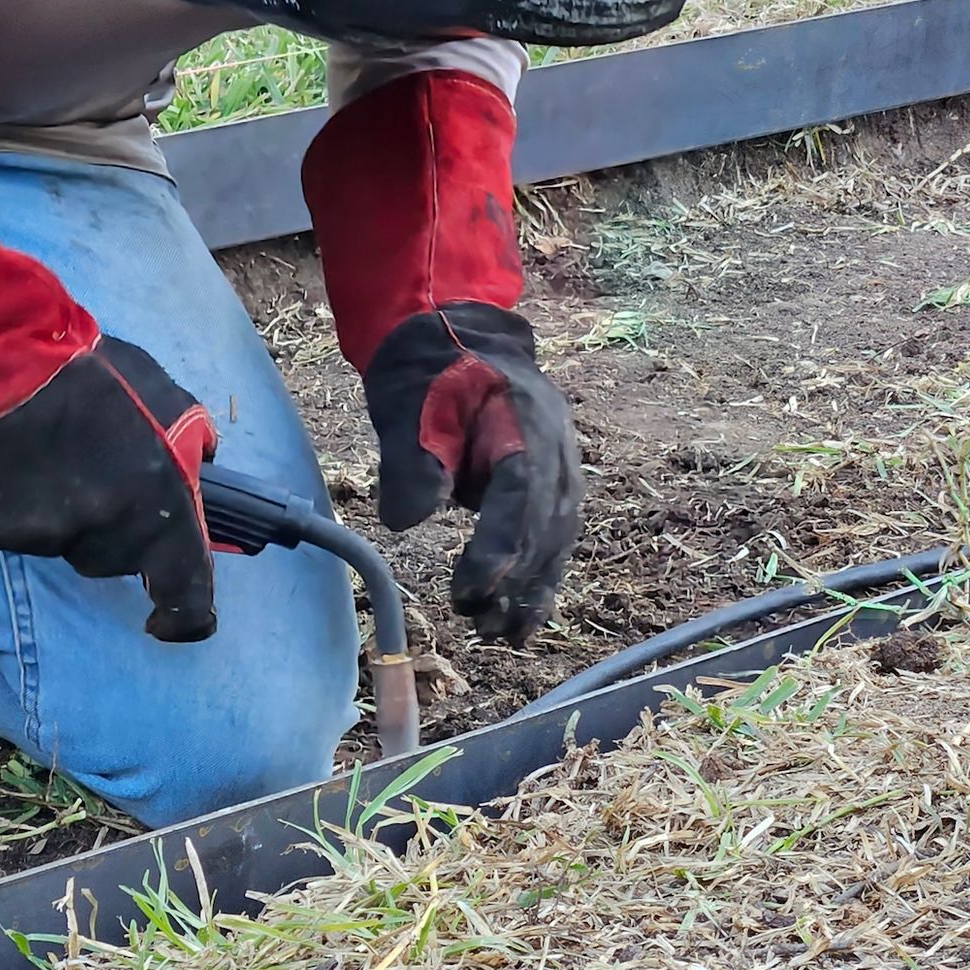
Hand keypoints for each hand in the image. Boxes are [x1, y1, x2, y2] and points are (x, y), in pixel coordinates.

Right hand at [0, 335, 218, 641]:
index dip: (182, 616)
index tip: (167, 619)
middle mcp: (97, 533)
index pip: (184, 594)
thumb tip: (200, 461)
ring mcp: (31, 536)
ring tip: (35, 445)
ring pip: (51, 537)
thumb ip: (186, 437)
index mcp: (154, 507)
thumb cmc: (81, 365)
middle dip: (105, 520)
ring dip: (50, 505)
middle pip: (108, 554)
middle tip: (87, 464)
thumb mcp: (161, 391)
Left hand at [363, 303, 580, 642]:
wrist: (450, 333)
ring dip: (535, 589)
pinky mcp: (552, 477)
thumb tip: (407, 523)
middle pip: (548, 526)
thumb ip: (411, 463)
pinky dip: (542, 572)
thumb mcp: (407, 407)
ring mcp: (561, 460)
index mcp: (523, 422)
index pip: (520, 497)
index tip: (469, 591)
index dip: (498, 550)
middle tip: (480, 625)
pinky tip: (524, 611)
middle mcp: (556, 445)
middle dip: (517, 582)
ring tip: (507, 636)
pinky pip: (555, 532)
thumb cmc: (426, 371)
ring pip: (559, 536)